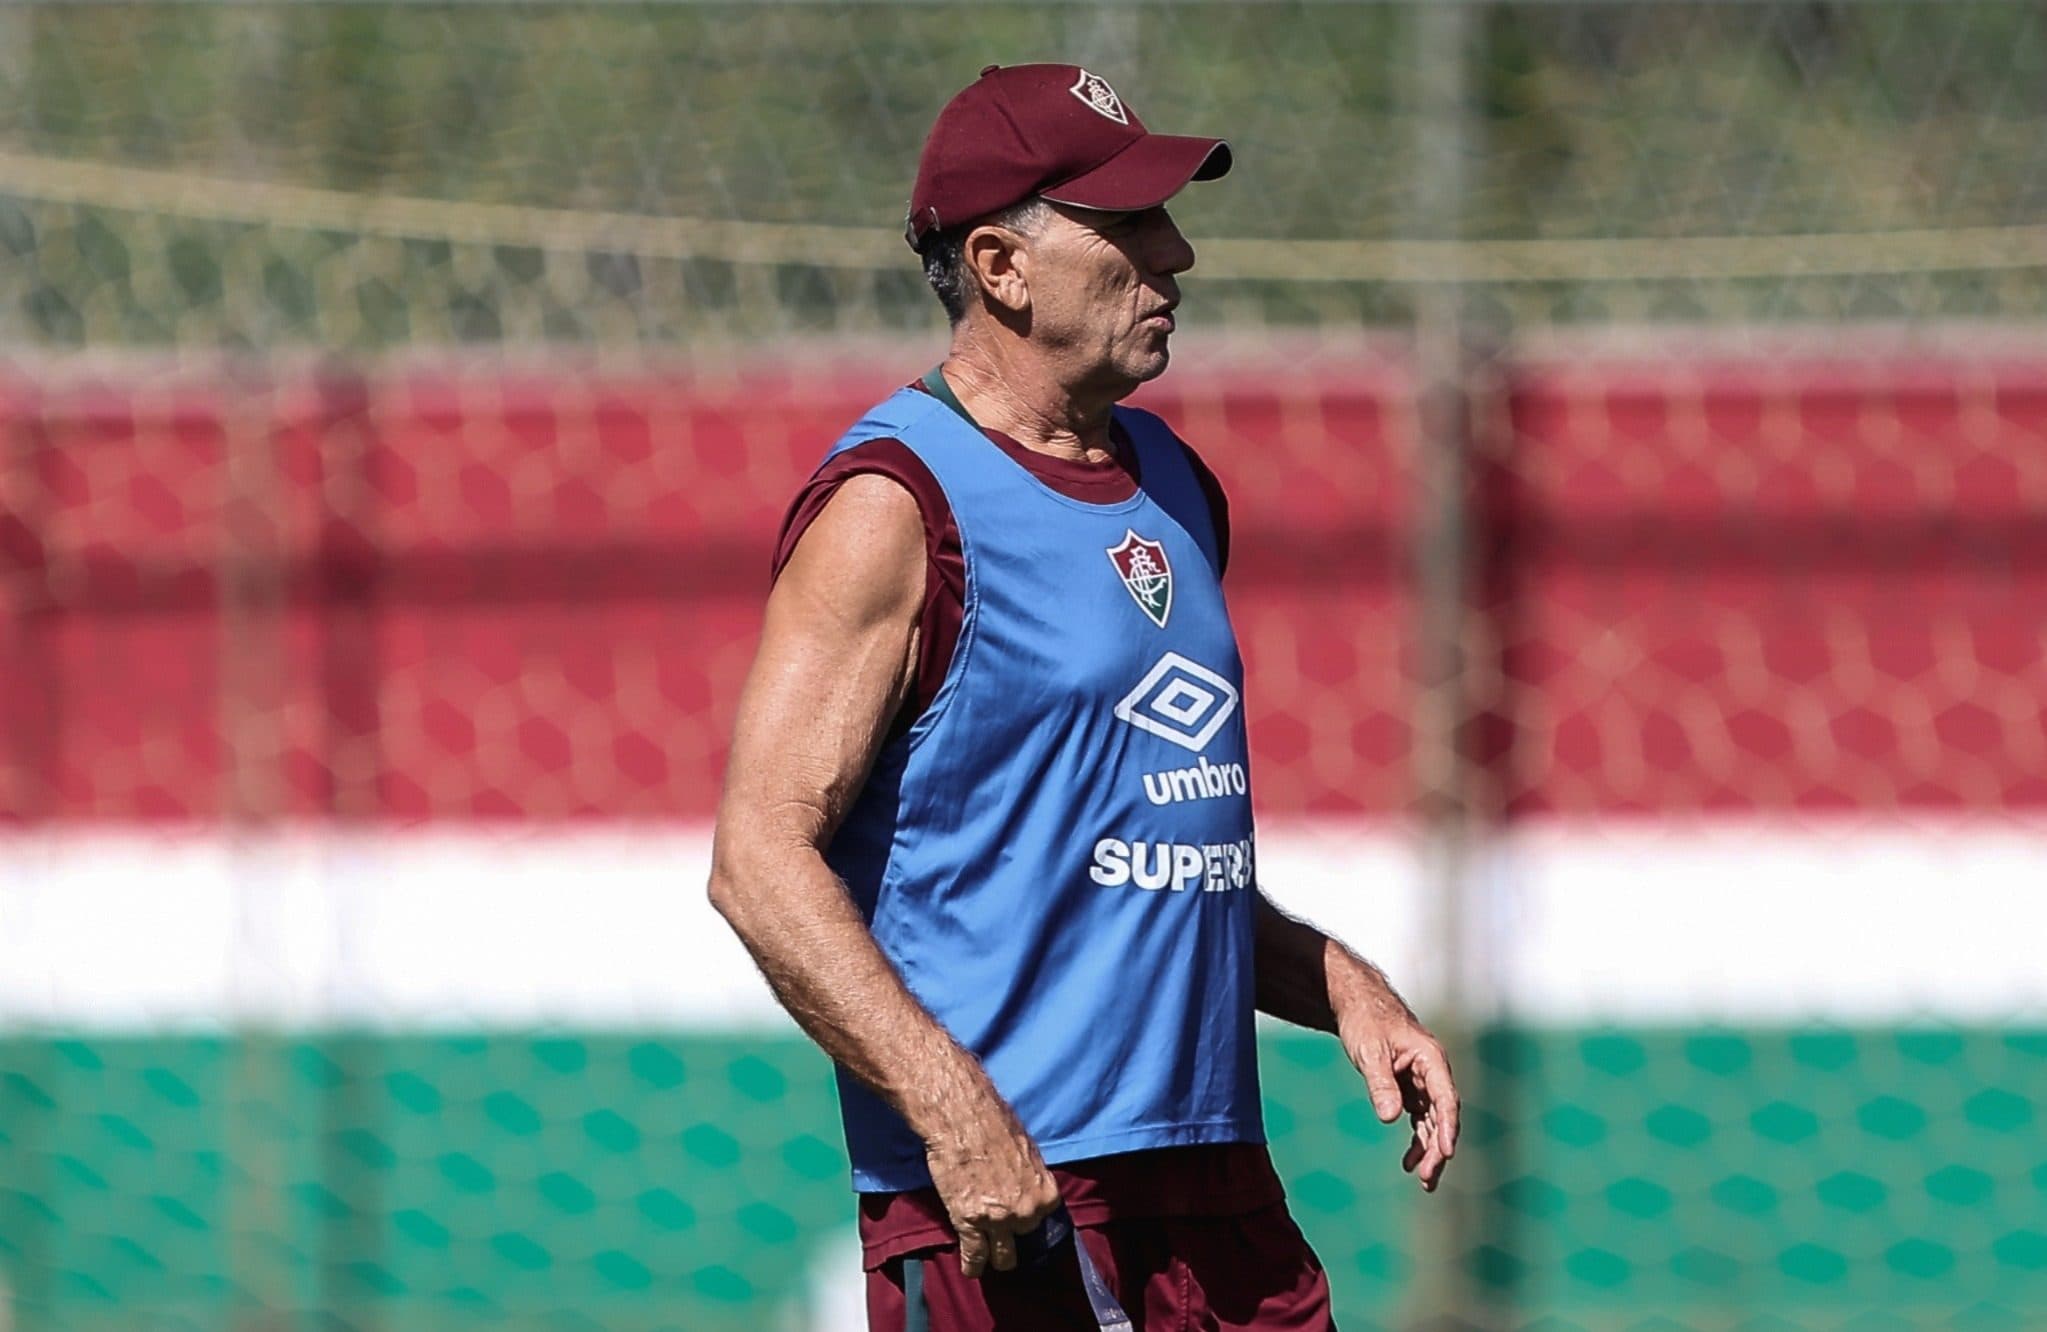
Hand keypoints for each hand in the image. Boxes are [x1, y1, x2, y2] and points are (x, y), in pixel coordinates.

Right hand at [920, 1079, 1062, 1276]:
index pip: (1045, 1221)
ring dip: (996, 1257)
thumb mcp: (1026, 1150)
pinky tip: (971, 1269)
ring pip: (1004, 1257)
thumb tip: (1027, 1184)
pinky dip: (972, 1265)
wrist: (961, 1117)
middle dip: (1014, 1235)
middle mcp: (1026, 1212)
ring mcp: (998, 1221)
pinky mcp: (969, 1223)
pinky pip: (974, 1257)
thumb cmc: (993, 1123)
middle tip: (1002, 1232)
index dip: (1030, 1219)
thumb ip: (1030, 1177)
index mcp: (1045, 1192)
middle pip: (1025, 1238)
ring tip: (989, 1258)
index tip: (1022, 1223)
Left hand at [1336, 978, 1460, 1191]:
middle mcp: (1432, 1071)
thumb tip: (1389, 1118)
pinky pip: (1419, 1118)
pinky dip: (1416, 1139)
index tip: (1447, 1153)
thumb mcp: (1369, 1051)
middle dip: (1438, 1148)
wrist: (1356, 1002)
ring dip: (1429, 1149)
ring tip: (1424, 1180)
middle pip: (1442, 1116)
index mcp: (1430, 1058)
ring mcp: (1422, 1080)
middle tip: (1428, 1178)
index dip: (1447, 1128)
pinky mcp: (1410, 1087)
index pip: (1446, 1098)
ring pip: (1432, 1121)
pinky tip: (1409, 1162)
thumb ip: (1380, 1084)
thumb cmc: (1365, 1020)